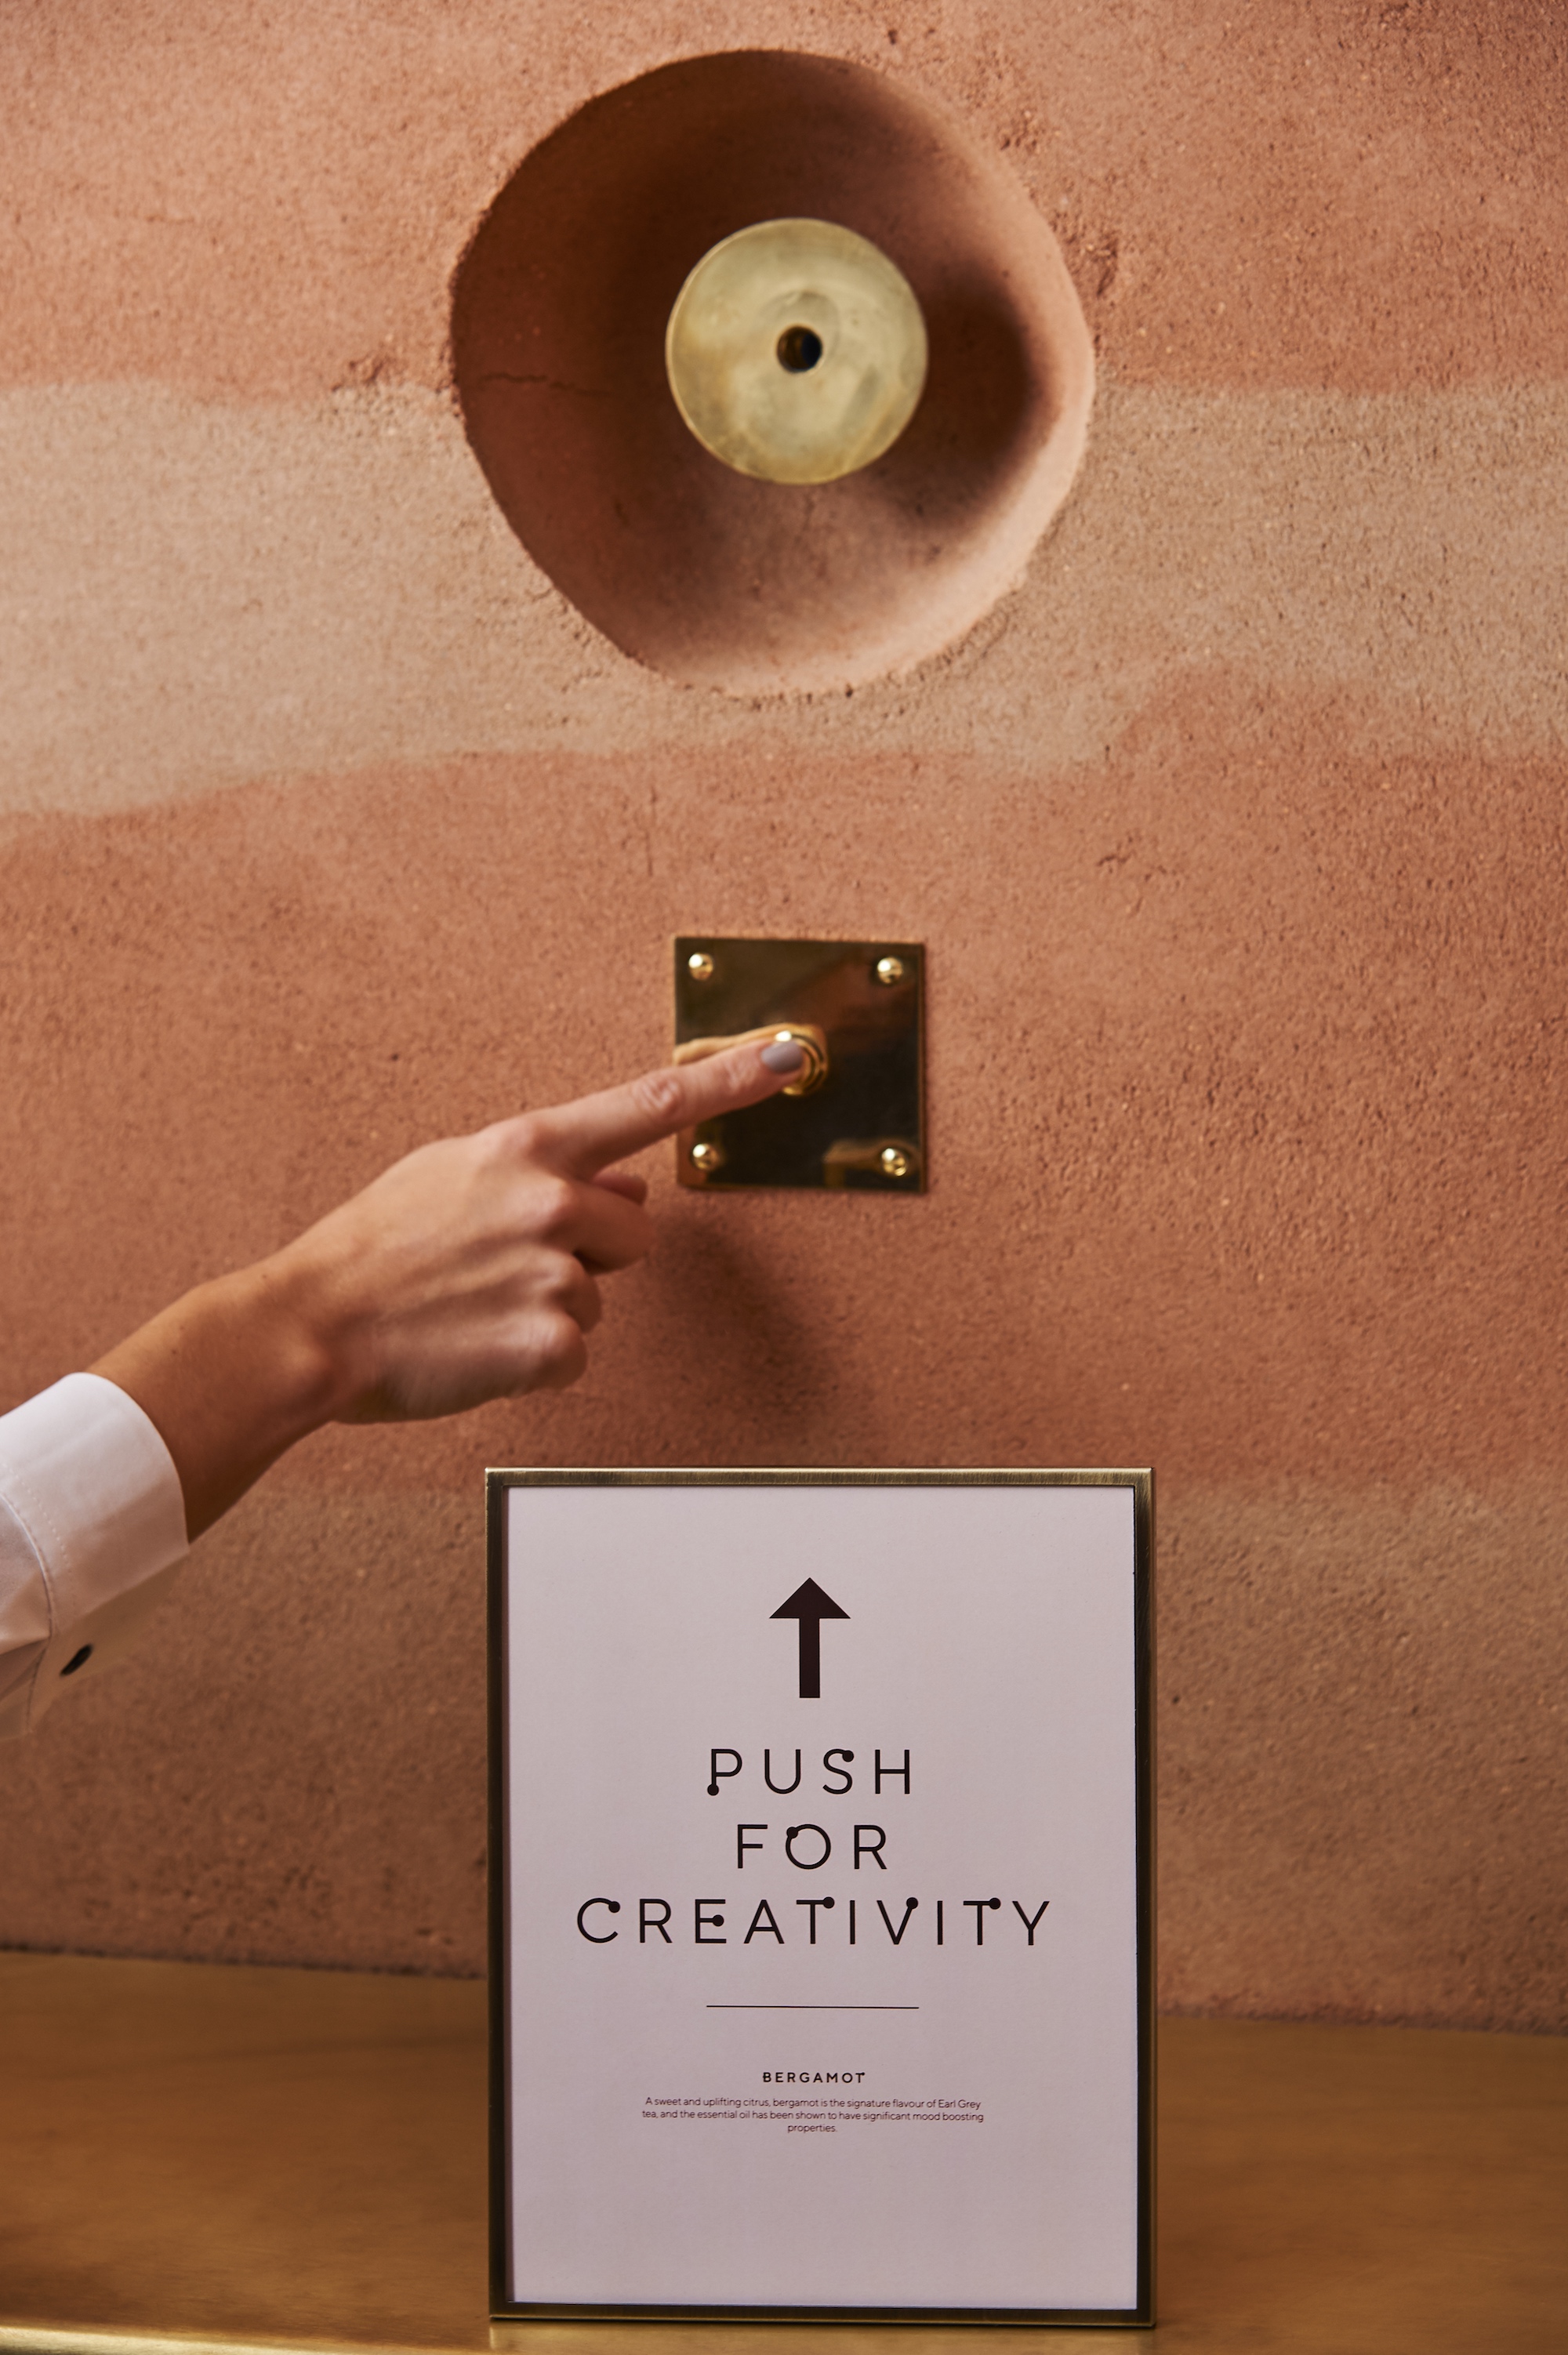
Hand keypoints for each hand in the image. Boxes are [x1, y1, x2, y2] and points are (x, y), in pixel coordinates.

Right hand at [92, 1037, 803, 1537]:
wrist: (316, 1324)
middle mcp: (553, 1201)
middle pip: (635, 1231)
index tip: (789, 1056)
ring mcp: (556, 1272)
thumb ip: (544, 1170)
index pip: (651, 1103)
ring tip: (479, 1305)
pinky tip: (481, 1344)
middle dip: (590, 1253)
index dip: (730, 1080)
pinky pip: (576, 1351)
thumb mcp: (453, 1175)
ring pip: (601, 1296)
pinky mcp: (551, 1342)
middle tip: (506, 1265)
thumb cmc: (376, 1249)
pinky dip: (537, 1359)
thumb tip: (627, 1180)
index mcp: (530, 1148)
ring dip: (554, 1307)